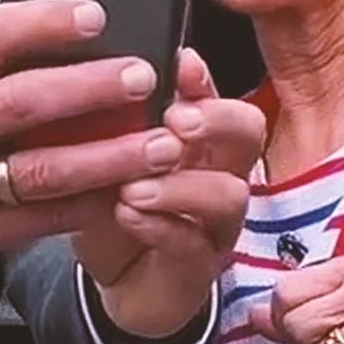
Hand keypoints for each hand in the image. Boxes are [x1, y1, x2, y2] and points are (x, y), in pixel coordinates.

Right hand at [0, 0, 188, 274]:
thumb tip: (66, 28)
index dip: (40, 23)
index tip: (94, 14)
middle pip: (21, 104)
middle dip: (90, 89)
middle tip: (143, 75)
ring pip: (43, 170)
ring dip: (109, 156)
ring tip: (161, 143)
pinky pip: (46, 217)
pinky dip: (94, 202)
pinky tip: (132, 188)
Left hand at [74, 50, 263, 336]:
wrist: (114, 278)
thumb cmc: (113, 207)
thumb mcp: (102, 158)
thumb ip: (109, 124)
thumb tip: (96, 77)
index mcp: (196, 138)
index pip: (214, 95)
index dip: (203, 79)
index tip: (181, 65)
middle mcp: (218, 173)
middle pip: (247, 133)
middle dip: (216, 119)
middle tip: (176, 121)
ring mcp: (216, 222)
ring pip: (229, 193)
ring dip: (179, 185)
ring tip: (132, 186)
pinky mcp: (200, 265)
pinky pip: (194, 243)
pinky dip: (158, 225)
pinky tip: (126, 214)